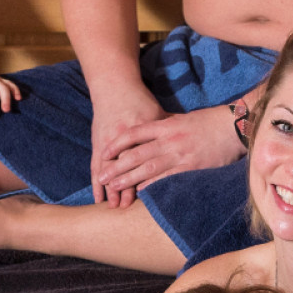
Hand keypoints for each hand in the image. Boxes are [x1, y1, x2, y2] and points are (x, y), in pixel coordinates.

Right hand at [89, 90, 167, 206]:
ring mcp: (111, 140)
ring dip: (113, 187)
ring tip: (114, 205)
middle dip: (131, 186)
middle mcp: (128, 136)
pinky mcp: (99, 142)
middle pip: (132, 164)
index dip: (155, 176)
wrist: (116, 85)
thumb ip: (174, 131)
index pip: (154, 156)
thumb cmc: (141, 100)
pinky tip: (98, 195)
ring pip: (112, 168)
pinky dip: (97, 180)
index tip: (158, 193)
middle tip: (132, 206)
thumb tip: (195, 142)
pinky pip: (96, 165)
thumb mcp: (160, 114)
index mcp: (149, 129)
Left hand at [95, 108, 242, 199]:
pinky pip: (167, 178)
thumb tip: (152, 130)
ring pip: (148, 168)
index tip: (105, 152)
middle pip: (136, 153)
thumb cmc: (210, 121)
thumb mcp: (184, 118)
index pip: (135, 133)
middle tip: (101, 176)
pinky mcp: (192, 167)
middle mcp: (169, 140)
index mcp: (166, 125)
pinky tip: (140, 192)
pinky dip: (152, 185)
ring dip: (129, 178)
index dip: (118, 143)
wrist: (235, 126)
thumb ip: (166, 126)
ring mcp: (180, 154)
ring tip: (114, 187)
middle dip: (117, 166)